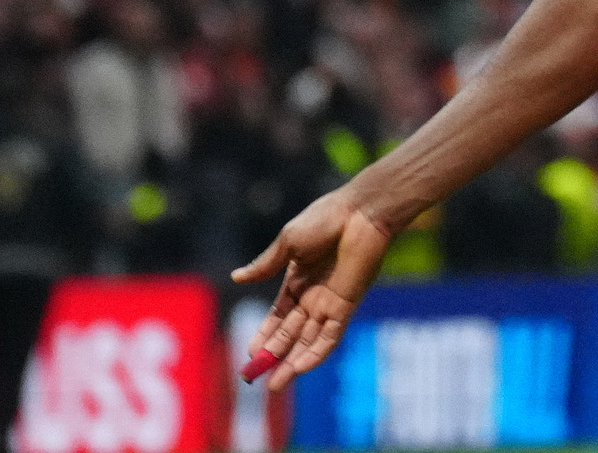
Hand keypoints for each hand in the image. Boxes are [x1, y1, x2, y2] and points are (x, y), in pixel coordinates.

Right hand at [231, 189, 394, 392]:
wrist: (361, 211)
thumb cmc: (326, 218)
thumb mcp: (288, 242)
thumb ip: (266, 265)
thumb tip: (236, 277)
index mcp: (297, 280)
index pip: (278, 316)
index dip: (264, 334)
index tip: (249, 353)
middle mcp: (313, 296)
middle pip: (290, 333)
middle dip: (273, 355)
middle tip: (254, 377)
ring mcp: (330, 302)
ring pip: (308, 340)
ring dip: (292, 362)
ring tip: (275, 385)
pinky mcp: (347, 305)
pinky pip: (331, 335)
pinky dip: (317, 352)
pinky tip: (301, 369)